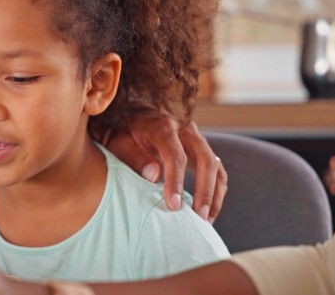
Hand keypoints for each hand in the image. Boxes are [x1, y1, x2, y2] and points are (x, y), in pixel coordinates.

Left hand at [106, 117, 226, 222]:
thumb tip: (154, 177)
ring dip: (214, 193)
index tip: (174, 205)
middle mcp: (185, 129)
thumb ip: (133, 157)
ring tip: (206, 220)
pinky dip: (216, 189)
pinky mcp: (199, 147)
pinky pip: (216, 168)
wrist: (128, 114)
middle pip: (206, 160)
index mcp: (163, 127)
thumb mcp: (118, 142)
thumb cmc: (121, 131)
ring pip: (216, 165)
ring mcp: (195, 137)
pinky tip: (207, 210)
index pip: (176, 156)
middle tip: (199, 218)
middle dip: (205, 191)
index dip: (176, 182)